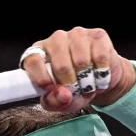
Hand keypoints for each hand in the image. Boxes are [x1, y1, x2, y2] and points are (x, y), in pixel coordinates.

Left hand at [19, 27, 135, 112]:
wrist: (99, 80)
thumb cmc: (74, 88)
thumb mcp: (60, 101)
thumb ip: (54, 101)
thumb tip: (63, 95)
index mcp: (41, 53)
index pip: (33, 60)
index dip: (41, 77)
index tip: (50, 89)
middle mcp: (57, 39)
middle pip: (61, 66)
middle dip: (71, 84)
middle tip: (76, 90)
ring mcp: (77, 34)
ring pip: (82, 61)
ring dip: (88, 81)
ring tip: (88, 84)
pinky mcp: (97, 35)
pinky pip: (100, 58)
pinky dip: (102, 74)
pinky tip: (99, 76)